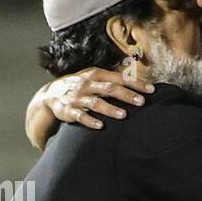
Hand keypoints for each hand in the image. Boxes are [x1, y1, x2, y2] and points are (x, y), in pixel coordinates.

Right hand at [28, 66, 153, 148]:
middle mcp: (87, 84)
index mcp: (95, 74)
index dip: (135, 83)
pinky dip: (90, 121)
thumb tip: (136, 77)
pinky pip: (80, 116)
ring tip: (124, 115)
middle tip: (142, 102)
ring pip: (95, 103)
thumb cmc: (79, 86)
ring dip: (110, 109)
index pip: (119, 78)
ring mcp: (77, 98)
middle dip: (126, 95)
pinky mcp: (68, 110)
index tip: (151, 90)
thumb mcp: (93, 77)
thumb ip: (112, 77)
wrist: (50, 94)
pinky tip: (101, 126)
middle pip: (109, 88)